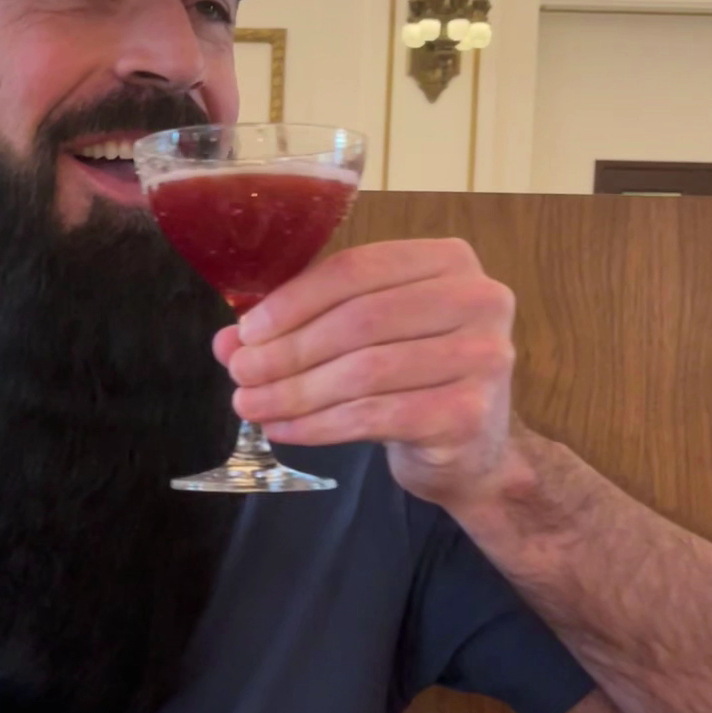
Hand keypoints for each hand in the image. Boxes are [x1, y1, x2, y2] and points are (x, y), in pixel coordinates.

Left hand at [216, 237, 517, 509]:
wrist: (472, 450)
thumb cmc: (412, 379)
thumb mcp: (362, 339)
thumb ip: (301, 327)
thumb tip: (229, 341)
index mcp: (449, 261)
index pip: (356, 269)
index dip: (293, 300)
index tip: (247, 332)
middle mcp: (478, 300)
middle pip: (359, 320)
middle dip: (288, 350)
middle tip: (240, 374)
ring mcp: (482, 357)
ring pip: (363, 371)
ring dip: (294, 391)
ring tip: (250, 405)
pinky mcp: (468, 413)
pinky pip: (373, 415)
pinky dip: (318, 425)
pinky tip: (284, 429)